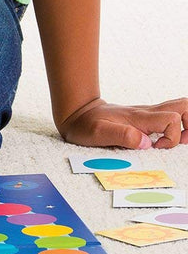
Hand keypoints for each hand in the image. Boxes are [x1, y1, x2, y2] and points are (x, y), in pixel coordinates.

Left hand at [58, 97, 187, 149]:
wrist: (77, 114)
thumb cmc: (86, 125)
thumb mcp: (98, 133)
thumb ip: (122, 136)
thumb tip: (146, 143)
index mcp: (139, 118)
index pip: (171, 119)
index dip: (172, 136)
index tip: (156, 147)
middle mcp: (147, 113)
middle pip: (183, 106)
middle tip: (181, 142)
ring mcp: (147, 114)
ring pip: (179, 108)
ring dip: (187, 125)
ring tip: (178, 142)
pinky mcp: (145, 119)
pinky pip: (170, 116)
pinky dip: (177, 127)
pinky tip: (166, 140)